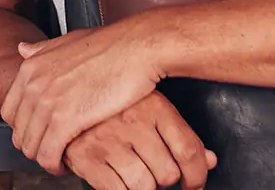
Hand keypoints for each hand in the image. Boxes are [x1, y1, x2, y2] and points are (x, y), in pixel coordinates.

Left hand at [3, 24, 163, 173]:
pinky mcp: (65, 120)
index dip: (24, 128)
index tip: (39, 134)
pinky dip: (54, 165)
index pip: (10, 111)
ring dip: (44, 159)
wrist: (137, 48)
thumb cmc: (111, 46)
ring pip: (31, 146)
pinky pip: (48, 154)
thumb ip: (43, 50)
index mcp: (31, 67)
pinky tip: (67, 165)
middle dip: (34, 145)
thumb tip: (23, 49)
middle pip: (18, 132)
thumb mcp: (68, 42)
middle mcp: (33, 84)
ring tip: (60, 161)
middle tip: (51, 150)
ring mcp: (47, 102)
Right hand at [62, 92, 215, 189]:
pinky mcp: (87, 156)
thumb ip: (181, 136)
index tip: (194, 183)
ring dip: (144, 188)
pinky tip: (119, 182)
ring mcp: (108, 140)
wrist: (64, 93)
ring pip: (145, 186)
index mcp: (154, 106)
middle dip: (165, 181)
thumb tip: (210, 161)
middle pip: (168, 173)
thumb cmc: (112, 103)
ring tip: (136, 177)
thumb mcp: (151, 108)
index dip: (197, 176)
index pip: (189, 151)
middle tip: (155, 174)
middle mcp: (133, 122)